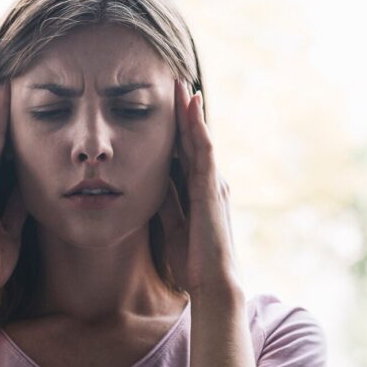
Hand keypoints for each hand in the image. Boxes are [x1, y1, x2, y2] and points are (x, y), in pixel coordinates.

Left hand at [157, 79, 244, 296]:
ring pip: (201, 140)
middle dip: (185, 112)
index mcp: (200, 193)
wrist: (212, 284)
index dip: (176, 130)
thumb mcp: (172, 226)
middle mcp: (211, 184)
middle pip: (195, 141)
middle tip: (175, 82)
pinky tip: (191, 110)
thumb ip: (166, 203)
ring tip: (182, 85)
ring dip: (191, 113)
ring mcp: (214, 185)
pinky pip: (206, 153)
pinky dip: (199, 129)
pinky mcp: (213, 191)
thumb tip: (152, 183)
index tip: (165, 106)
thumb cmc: (193, 262)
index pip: (186, 154)